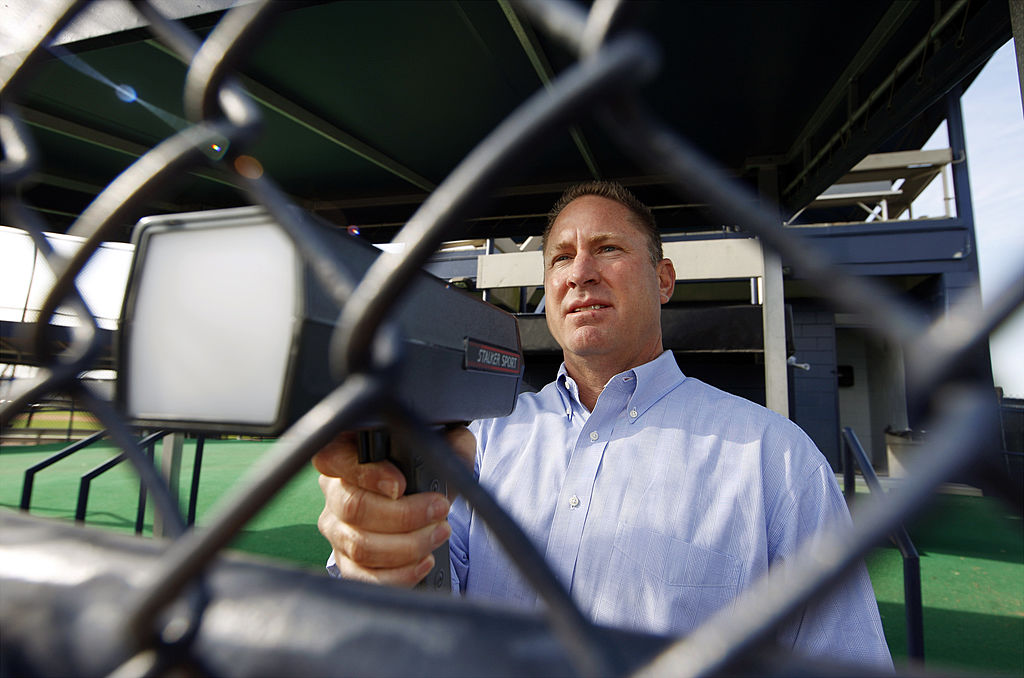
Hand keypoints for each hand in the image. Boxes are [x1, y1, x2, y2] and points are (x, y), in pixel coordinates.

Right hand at [313, 428, 474, 586]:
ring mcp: (337, 529)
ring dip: (408, 545)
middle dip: (404, 515)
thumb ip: (447, 443)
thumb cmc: (428, 466)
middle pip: (354, 508)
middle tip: (439, 511)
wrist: (426, 500)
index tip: (401, 485)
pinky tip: (423, 561)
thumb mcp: (443, 442)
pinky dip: (398, 574)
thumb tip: (452, 459)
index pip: (336, 460)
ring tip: (438, 534)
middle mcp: (335, 492)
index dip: (368, 474)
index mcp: (346, 454)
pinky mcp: (346, 561)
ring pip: (361, 546)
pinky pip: (364, 576)